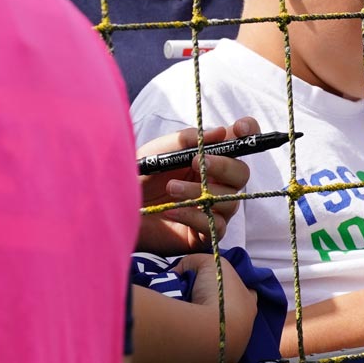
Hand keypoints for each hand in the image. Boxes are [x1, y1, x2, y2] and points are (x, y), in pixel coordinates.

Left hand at [137, 117, 258, 254]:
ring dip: (200, 192)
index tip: (239, 129)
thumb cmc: (138, 177)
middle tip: (195, 161)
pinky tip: (171, 210)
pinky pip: (215, 225)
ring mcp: (213, 209)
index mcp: (210, 158)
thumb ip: (186, 140)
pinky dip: (193, 216)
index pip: (241, 143)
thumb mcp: (158, 152)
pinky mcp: (203, 234)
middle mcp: (217, 183)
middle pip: (242, 173)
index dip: (248, 133)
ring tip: (171, 188)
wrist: (115, 208)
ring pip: (229, 200)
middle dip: (224, 165)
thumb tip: (220, 133)